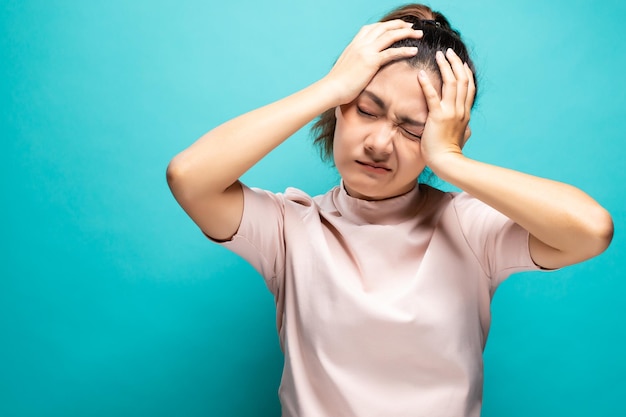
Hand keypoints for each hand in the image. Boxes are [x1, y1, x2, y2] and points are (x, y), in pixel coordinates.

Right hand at [323, 20, 422, 104]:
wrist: (331, 89)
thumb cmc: (337, 83)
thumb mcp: (346, 67)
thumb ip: (354, 62)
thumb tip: (358, 67)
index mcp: (354, 44)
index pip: (372, 28)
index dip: (386, 25)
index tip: (396, 27)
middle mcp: (360, 44)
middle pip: (384, 27)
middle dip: (399, 25)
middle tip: (412, 27)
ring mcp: (366, 51)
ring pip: (390, 35)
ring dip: (406, 33)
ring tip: (418, 34)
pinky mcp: (371, 62)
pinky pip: (391, 52)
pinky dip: (404, 50)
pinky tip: (414, 51)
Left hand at [417, 48, 475, 171]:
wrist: (448, 162)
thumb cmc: (451, 152)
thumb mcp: (462, 138)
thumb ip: (465, 129)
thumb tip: (468, 127)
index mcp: (465, 113)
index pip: (468, 87)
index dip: (465, 72)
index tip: (461, 62)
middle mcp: (460, 110)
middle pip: (462, 80)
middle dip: (455, 63)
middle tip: (447, 52)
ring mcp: (450, 112)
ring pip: (451, 83)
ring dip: (445, 67)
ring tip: (438, 55)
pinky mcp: (438, 117)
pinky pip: (432, 96)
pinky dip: (427, 84)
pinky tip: (420, 74)